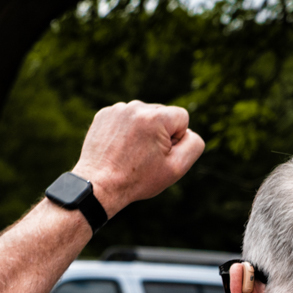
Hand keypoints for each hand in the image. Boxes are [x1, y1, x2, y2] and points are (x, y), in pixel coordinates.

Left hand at [69, 101, 205, 215]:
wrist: (99, 186)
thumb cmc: (138, 179)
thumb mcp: (176, 168)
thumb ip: (194, 145)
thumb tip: (188, 131)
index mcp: (156, 117)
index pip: (182, 118)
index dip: (176, 139)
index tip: (160, 154)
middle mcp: (136, 107)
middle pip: (162, 114)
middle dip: (159, 133)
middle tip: (144, 156)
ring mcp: (117, 109)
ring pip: (143, 116)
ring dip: (142, 131)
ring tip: (130, 153)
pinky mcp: (104, 114)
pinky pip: (125, 118)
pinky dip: (125, 131)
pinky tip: (118, 148)